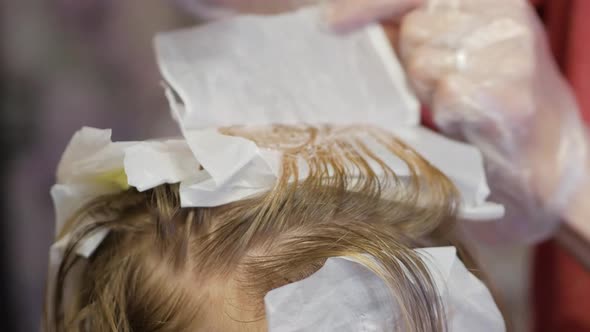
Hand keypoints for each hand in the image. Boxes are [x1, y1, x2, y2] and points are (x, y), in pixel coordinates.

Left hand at [329, 0, 589, 243]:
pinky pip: (445, 98)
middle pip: (416, 32)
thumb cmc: (496, 102)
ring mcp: (511, 54)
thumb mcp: (460, 51)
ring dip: (430, 91)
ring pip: (424, 65)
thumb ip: (415, 31)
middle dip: (414, 62)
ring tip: (462, 105)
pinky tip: (472, 123)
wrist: (550, 162)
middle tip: (444, 86)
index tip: (329, 25)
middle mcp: (506, 15)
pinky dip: (449, 116)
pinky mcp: (508, 96)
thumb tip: (343, 20)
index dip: (369, 4)